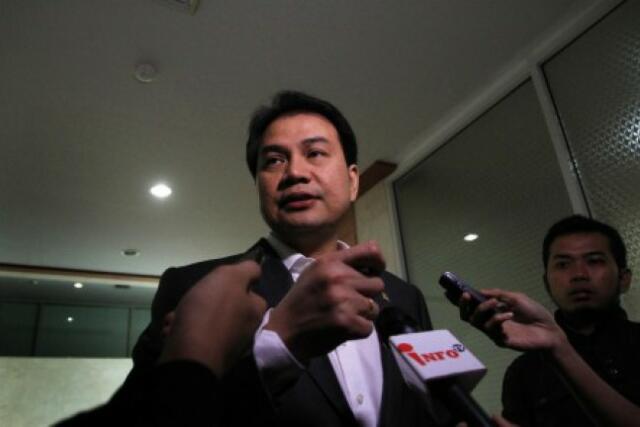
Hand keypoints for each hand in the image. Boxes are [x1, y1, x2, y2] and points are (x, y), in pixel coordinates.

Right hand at [159, 260, 267, 376]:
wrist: (188, 358)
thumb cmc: (210, 312)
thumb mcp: (231, 278)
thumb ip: (246, 270)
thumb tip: (255, 270)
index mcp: (255, 312)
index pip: (249, 292)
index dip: (232, 284)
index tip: (215, 283)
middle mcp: (246, 331)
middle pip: (224, 307)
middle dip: (203, 301)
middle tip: (191, 300)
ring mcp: (227, 347)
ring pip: (205, 322)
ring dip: (188, 316)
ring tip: (176, 317)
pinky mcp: (207, 359)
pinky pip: (193, 338)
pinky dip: (181, 332)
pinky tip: (172, 331)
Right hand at [266, 241, 385, 361]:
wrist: (284, 331)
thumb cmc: (302, 300)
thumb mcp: (315, 272)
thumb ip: (341, 263)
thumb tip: (374, 257)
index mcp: (330, 262)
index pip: (371, 253)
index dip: (378, 263)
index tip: (374, 272)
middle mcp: (338, 277)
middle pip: (377, 284)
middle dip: (366, 295)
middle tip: (348, 302)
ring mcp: (343, 300)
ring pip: (374, 307)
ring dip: (363, 315)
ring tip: (343, 316)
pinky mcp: (347, 322)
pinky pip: (369, 327)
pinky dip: (358, 331)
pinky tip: (342, 329)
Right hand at [460, 289, 565, 351]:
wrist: (548, 329)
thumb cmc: (534, 312)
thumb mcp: (516, 298)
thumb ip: (498, 294)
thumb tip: (480, 291)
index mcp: (493, 310)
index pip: (472, 306)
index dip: (461, 300)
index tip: (454, 291)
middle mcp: (490, 321)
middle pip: (467, 316)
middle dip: (464, 305)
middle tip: (467, 296)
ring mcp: (494, 331)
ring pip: (476, 322)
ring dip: (482, 309)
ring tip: (494, 302)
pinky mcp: (500, 340)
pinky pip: (490, 329)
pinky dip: (497, 319)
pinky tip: (510, 315)